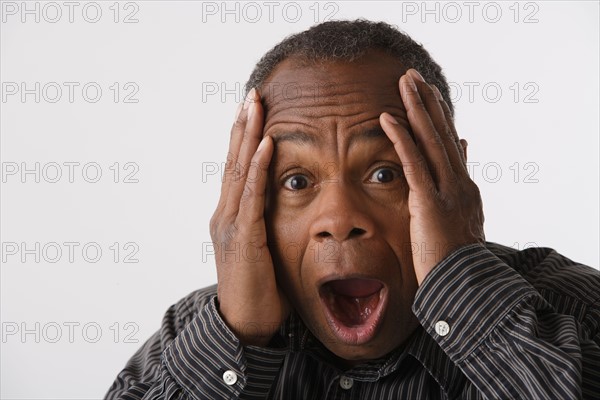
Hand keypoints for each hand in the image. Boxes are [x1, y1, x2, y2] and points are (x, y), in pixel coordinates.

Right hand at [209, 88, 289, 345]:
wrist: (244, 324)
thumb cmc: (259, 289)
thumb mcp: (261, 250)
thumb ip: (265, 225)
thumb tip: (282, 207)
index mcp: (231, 216)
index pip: (237, 169)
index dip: (243, 138)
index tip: (251, 110)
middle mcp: (226, 214)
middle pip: (234, 162)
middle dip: (243, 126)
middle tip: (251, 95)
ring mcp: (231, 225)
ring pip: (240, 171)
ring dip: (248, 136)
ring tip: (254, 106)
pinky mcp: (244, 238)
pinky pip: (253, 196)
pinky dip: (258, 168)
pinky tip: (266, 144)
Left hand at [379, 69, 484, 284]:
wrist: (463, 285)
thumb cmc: (456, 261)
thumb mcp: (460, 222)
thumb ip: (457, 192)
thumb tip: (460, 160)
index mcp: (463, 187)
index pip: (449, 144)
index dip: (438, 118)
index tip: (428, 95)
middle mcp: (458, 182)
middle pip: (441, 133)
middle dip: (428, 102)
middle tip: (414, 76)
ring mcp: (446, 190)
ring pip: (430, 140)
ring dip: (417, 108)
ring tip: (405, 81)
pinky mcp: (429, 201)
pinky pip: (412, 162)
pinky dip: (400, 138)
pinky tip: (387, 117)